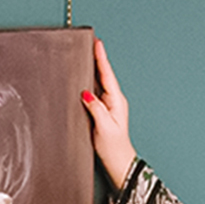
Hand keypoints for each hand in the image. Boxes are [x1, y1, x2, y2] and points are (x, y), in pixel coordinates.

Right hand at [81, 38, 136, 190]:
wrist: (118, 161)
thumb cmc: (114, 146)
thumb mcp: (104, 127)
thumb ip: (96, 108)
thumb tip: (87, 94)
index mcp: (116, 101)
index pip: (107, 75)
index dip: (102, 59)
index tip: (98, 44)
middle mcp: (114, 100)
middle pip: (104, 75)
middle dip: (98, 59)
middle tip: (92, 43)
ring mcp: (109, 105)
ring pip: (100, 82)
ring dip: (95, 69)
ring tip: (88, 55)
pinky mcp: (103, 111)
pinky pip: (96, 92)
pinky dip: (91, 82)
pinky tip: (85, 78)